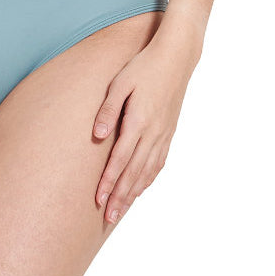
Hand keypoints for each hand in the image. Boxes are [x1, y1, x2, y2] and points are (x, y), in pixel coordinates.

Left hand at [91, 31, 196, 223]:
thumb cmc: (144, 66)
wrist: (176, 57)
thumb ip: (108, 110)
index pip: (120, 159)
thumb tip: (97, 136)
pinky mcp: (169, 132)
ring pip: (147, 172)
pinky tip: (140, 189)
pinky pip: (158, 163)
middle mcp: (153, 133)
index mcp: (139, 121)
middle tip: (107, 218)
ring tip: (119, 211)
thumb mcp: (120, 83)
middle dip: (119, 197)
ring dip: (133, 194)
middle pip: (134, 172)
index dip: (109, 182)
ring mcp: (164, 134)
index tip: (98, 200)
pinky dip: (148, 179)